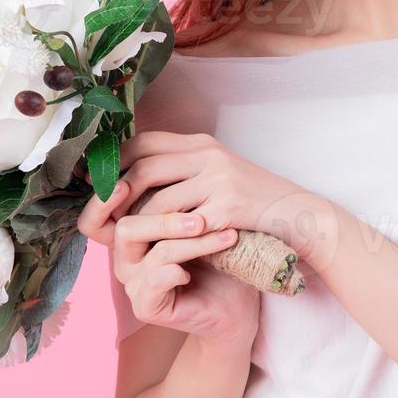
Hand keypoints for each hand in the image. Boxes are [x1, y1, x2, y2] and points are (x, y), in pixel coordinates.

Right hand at [77, 170, 260, 348]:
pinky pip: (157, 279)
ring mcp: (135, 281)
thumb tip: (166, 148)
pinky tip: (210, 259)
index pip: (99, 212)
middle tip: (198, 212)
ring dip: (186, 239)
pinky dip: (184, 266)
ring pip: (148, 250)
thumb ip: (176, 187)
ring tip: (219, 232)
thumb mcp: (198, 212)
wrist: (239, 301)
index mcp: (131, 231)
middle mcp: (126, 256)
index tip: (135, 176)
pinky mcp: (147, 305)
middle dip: (162, 216)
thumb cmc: (218, 253)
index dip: (108, 194)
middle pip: (123, 227)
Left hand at [115, 131, 329, 260]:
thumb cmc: (253, 203)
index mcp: (201, 143)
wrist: (300, 216)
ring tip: (129, 242)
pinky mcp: (227, 207)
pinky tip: (158, 254)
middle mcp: (207, 153)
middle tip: (103, 219)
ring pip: (157, 202)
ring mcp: (218, 178)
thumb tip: (130, 182)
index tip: (98, 184)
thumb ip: (182, 172)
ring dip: (139, 226)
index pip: (143, 142)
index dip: (115, 162)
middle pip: (142, 168)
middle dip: (115, 196)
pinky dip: (165, 243)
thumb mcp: (217, 176)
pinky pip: (181, 227)